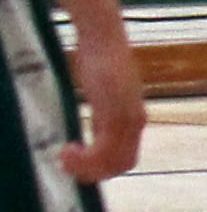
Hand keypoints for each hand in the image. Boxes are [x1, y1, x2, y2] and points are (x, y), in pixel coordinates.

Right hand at [55, 24, 140, 186]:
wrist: (105, 38)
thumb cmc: (101, 62)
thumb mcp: (105, 96)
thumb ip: (104, 116)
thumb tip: (95, 134)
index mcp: (134, 119)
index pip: (126, 159)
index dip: (103, 169)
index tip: (80, 164)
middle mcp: (136, 121)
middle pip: (123, 165)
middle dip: (94, 173)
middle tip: (68, 164)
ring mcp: (128, 117)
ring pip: (113, 161)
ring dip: (86, 168)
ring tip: (65, 157)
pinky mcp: (116, 111)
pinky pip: (104, 149)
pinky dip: (85, 158)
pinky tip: (68, 148)